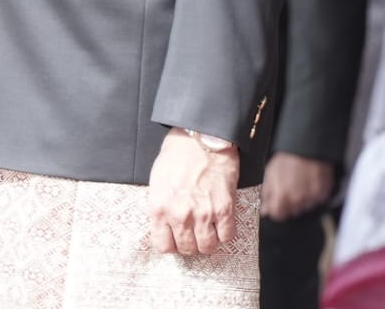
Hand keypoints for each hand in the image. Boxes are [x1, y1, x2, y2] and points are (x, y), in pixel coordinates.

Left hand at [147, 128, 239, 255]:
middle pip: (187, 249)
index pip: (163, 246)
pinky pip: (227, 236)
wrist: (201, 136)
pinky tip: (222, 223)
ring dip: (208, 241)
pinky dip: (225, 233)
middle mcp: (179, 215)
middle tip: (194, 232)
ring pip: (207, 247)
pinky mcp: (223, 208)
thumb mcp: (158, 181)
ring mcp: (202, 213)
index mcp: (159, 208)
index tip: (177, 238)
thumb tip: (166, 225)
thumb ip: (161, 206)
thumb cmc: (178, 154)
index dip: (172, 244)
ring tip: (208, 229)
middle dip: (190, 243)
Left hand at [260, 153, 334, 221]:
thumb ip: (267, 194)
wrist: (307, 146)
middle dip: (289, 202)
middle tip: (289, 186)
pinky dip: (313, 193)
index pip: (277, 215)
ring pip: (305, 206)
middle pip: (292, 211)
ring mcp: (312, 198)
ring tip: (300, 181)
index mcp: (282, 197)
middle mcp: (297, 200)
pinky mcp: (323, 193)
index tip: (276, 202)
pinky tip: (309, 181)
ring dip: (302, 198)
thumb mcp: (270, 173)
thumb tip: (265, 209)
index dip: (275, 208)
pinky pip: (317, 199)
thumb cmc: (288, 157)